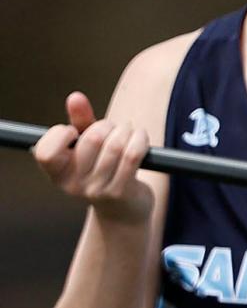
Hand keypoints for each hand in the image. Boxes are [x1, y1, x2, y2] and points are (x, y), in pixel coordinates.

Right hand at [32, 92, 153, 224]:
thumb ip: (79, 121)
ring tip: (130, 131)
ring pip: (116, 145)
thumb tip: (75, 97)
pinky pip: (132, 155)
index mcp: (57, 172)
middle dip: (107, 125)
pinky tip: (140, 136)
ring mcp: (96, 190)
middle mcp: (73, 184)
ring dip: (127, 130)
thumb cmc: (102, 169)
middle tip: (114, 128)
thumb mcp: (87, 145)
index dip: (60, 134)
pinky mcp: (120, 191)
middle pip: (92, 139)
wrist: (123, 210)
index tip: (73, 131)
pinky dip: (140, 139)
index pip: (45, 152)